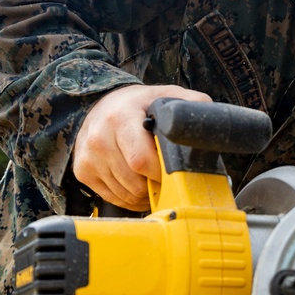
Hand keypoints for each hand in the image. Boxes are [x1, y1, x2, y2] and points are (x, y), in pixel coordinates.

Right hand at [72, 84, 211, 210]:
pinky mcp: (82, 172)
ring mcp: (88, 157)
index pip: (140, 160)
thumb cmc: (139, 104)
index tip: (174, 171)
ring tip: (154, 181)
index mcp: (121, 118)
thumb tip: (212, 117)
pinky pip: (112, 198)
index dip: (162, 173)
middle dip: (155, 185)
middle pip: (134, 182)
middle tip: (167, 178)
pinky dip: (129, 198)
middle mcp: (99, 138)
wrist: (104, 105)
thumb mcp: (166, 95)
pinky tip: (138, 185)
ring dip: (144, 195)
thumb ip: (192, 103)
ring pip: (124, 193)